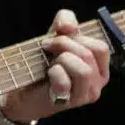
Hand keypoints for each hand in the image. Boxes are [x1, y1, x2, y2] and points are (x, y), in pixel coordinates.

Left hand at [4, 8, 112, 123]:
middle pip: (89, 55)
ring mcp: (84, 95)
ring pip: (83, 71)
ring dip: (61, 60)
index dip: (78, 38)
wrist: (23, 89)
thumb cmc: (44, 64)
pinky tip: (48, 75)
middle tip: (47, 47)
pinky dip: (54, 73)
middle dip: (64, 45)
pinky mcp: (68, 102)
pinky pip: (65, 83)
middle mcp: (97, 83)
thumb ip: (65, 22)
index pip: (101, 48)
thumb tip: (69, 27)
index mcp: (100, 67)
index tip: (58, 37)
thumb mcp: (56, 36)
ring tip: (50, 63)